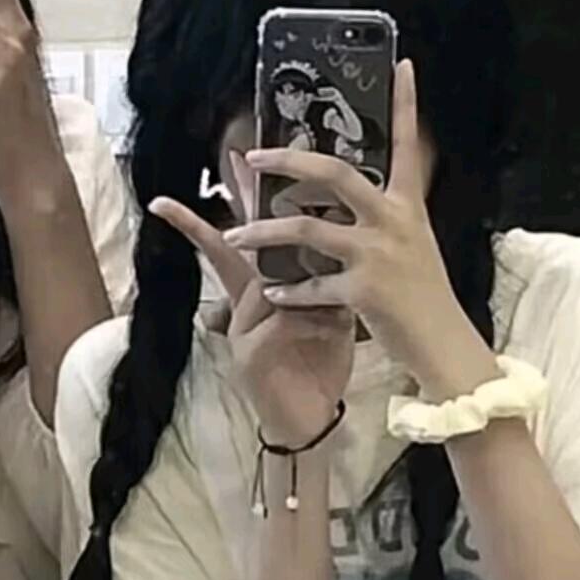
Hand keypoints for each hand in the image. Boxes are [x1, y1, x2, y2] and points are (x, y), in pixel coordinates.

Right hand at [149, 154, 353, 446]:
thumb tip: (345, 237)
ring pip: (271, 284)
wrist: (309, 422)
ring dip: (308, 291)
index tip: (234, 157)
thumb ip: (329, 275)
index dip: (245, 197)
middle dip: (241, 204)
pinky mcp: (249, 354)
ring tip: (333, 304)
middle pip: (240, 244)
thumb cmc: (319, 363)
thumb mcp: (330, 312)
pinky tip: (331, 332)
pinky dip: (312, 325)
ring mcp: (244, 326)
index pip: (256, 233)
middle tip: (237, 159)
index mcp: (271, 287)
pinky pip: (282, 321)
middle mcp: (249, 301)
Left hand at [224, 61, 496, 396]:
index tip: (402, 65)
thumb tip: (352, 198)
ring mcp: (378, 255)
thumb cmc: (424, 295)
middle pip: (335, 174)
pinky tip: (272, 292)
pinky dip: (288, 291)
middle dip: (289, 161)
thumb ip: (385, 218)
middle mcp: (393, 222)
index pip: (408, 145)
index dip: (405, 104)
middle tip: (254, 156)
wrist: (444, 344)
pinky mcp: (365, 291)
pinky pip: (312, 286)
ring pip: (307, 230)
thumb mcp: (413, 245)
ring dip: (264, 232)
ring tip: (235, 236)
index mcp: (408, 206)